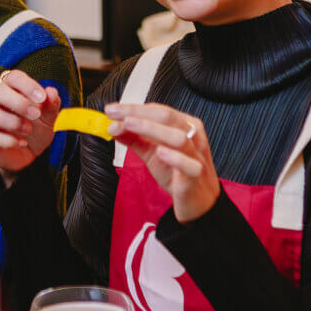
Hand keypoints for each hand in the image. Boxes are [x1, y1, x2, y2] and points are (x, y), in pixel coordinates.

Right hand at [0, 70, 60, 185]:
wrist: (30, 154)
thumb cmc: (37, 128)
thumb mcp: (49, 117)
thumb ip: (51, 104)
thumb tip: (51, 92)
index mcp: (10, 88)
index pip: (13, 77)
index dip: (27, 85)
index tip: (42, 98)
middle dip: (17, 102)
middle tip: (35, 114)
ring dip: (12, 122)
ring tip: (28, 130)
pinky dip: (6, 140)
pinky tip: (21, 143)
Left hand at [106, 103, 219, 222]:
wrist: (198, 201)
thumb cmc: (177, 172)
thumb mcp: (152, 152)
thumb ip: (134, 138)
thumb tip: (112, 126)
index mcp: (183, 125)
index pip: (157, 110)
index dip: (133, 108)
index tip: (112, 110)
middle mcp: (192, 136)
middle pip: (167, 117)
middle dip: (137, 113)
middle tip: (115, 114)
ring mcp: (196, 156)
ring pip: (178, 137)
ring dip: (151, 128)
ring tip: (130, 124)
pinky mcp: (196, 176)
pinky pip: (189, 165)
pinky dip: (175, 157)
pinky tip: (160, 152)